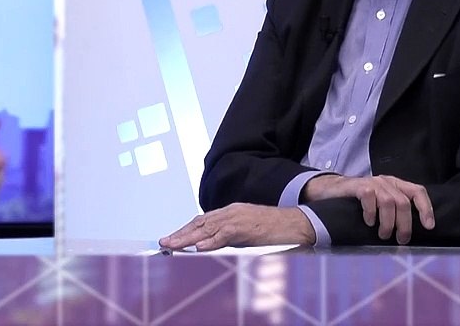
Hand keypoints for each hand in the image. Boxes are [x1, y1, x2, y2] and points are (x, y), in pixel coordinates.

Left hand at [159, 203, 314, 251]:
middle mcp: (230, 212)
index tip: (172, 238)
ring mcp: (237, 218)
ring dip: (187, 238)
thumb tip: (211, 245)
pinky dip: (209, 242)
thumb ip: (230, 235)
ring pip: (206, 228)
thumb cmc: (275, 228)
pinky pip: (224, 235)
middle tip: (163, 242)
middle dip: (180, 233)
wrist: (296, 222)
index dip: (185, 230)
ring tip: (172, 245)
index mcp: (230, 212)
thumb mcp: (248, 230)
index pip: (202, 221)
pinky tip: (198, 248)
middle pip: (199, 223)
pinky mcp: (245, 227)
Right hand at [303, 174, 434, 243]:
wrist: (331, 191)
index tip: (429, 227)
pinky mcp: (358, 185)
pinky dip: (371, 213)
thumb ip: (395, 211)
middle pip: (404, 202)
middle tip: (401, 240)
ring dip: (388, 223)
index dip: (426, 209)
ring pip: (389, 202)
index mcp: (396, 185)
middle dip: (405, 224)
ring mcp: (372, 182)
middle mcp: (386, 182)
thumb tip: (410, 233)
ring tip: (383, 235)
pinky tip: (368, 222)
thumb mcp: (381, 204)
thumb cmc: (359, 203)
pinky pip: (370, 198)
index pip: (418, 192)